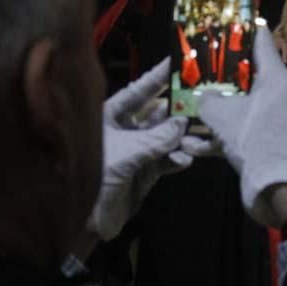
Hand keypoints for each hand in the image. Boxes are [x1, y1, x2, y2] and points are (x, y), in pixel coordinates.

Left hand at [86, 58, 200, 240]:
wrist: (85, 223)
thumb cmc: (92, 178)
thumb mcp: (125, 155)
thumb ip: (155, 140)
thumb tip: (182, 123)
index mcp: (108, 116)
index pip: (136, 92)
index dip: (156, 77)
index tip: (175, 62)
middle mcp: (124, 129)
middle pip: (157, 114)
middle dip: (179, 111)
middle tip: (201, 104)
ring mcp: (137, 150)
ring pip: (166, 137)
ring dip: (182, 139)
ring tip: (196, 143)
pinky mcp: (145, 170)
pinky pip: (167, 159)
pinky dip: (178, 158)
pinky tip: (185, 160)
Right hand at [199, 27, 286, 226]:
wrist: (286, 191)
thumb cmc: (255, 143)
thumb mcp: (222, 119)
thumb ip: (209, 102)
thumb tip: (204, 98)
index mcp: (279, 79)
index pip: (262, 44)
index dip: (245, 31)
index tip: (234, 21)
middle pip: (258, 76)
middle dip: (231, 76)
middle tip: (209, 72)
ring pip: (257, 105)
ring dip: (232, 109)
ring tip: (205, 112)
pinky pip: (261, 128)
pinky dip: (240, 131)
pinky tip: (212, 146)